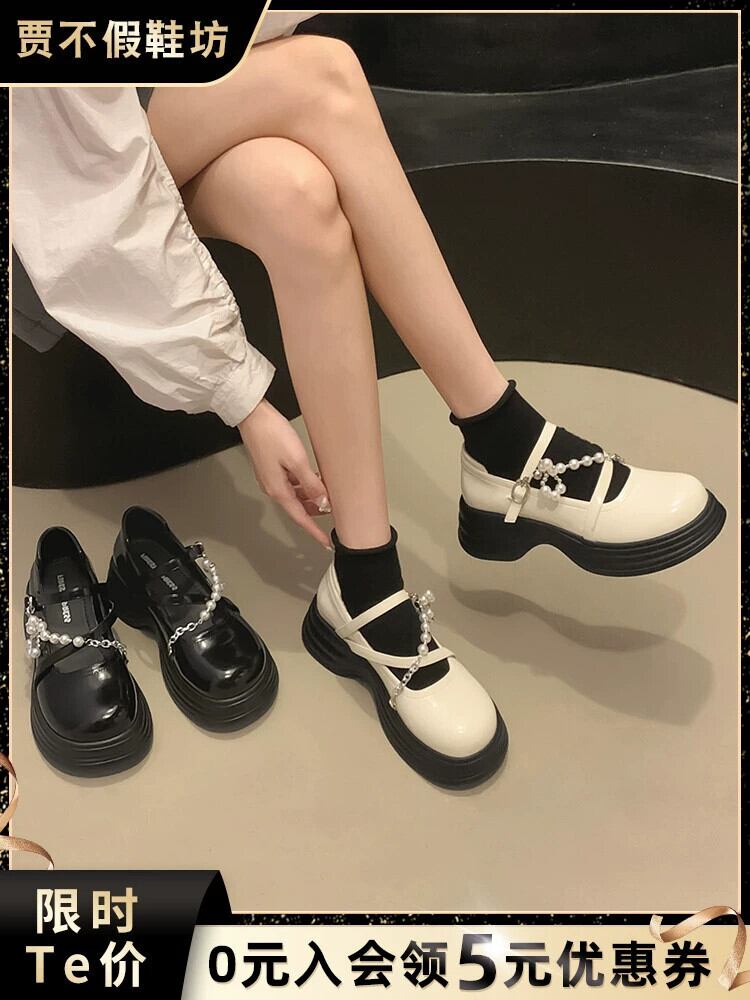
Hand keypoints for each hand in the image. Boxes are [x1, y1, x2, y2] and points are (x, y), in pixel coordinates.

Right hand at [239, 400, 330, 547]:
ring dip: (310, 497)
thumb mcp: (297, 461)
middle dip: (314, 512)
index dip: (314, 531)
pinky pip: (291, 483)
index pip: (300, 517)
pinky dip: (304, 485)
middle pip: (298, 507)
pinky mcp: (272, 467)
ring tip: (327, 492)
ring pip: (295, 495)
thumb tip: (322, 503)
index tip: (326, 542)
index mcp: (278, 490)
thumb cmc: (271, 434)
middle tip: (333, 513)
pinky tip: (314, 477)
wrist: (252, 416)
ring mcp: (271, 477)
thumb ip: (311, 484)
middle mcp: (273, 487)